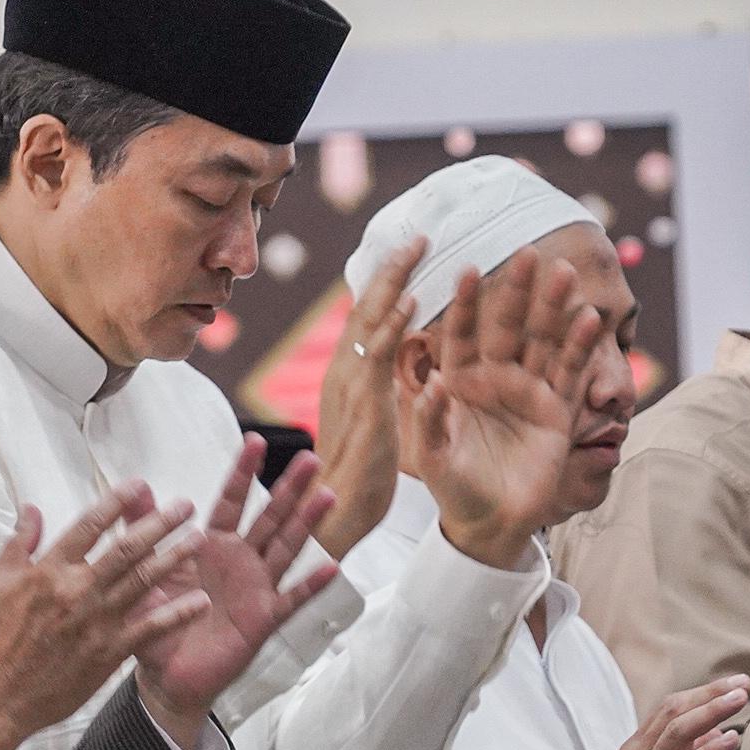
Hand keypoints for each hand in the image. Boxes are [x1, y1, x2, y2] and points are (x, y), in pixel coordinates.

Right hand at [0, 483, 205, 749]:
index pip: (89, 525)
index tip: (138, 485)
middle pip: (126, 549)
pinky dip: (177, 614)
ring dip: (174, 558)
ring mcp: (97, 621)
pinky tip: (200, 601)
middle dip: (159, 523)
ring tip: (199, 539)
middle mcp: (78, 590)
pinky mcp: (109, 652)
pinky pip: (150, 628)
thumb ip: (18, 543)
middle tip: (185, 506)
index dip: (116, 502)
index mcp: (49, 570)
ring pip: (144, 582)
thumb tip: (32, 509)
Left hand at [131, 442, 338, 746]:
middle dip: (289, 488)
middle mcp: (239, 561)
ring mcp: (256, 588)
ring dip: (306, 524)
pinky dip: (310, 585)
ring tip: (328, 494)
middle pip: (268, 518)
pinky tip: (331, 566)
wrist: (166, 676)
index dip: (242, 473)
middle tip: (312, 458)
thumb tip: (136, 487)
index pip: (230, 502)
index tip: (256, 440)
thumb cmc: (157, 622)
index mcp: (211, 546)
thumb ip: (142, 531)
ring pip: (286, 549)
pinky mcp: (264, 619)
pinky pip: (291, 600)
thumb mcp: (144, 573)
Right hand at [309, 234, 428, 557]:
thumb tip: (385, 376)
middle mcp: (343, 372)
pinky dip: (394, 323)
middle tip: (418, 234)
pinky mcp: (365, 403)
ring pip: (370, 318)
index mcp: (346, 377)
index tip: (407, 255)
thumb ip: (373, 394)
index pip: (365, 319)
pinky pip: (380, 354)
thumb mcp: (367, 425)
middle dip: (391, 267)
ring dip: (396, 279)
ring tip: (418, 246)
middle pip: (366, 305)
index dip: (385, 284)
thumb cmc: (352, 479)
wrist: (331, 514)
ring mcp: (351, 384)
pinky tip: (413, 298)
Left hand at [415, 248, 602, 568]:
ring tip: (563, 273)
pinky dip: (579, 348)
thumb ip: (430, 421)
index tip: (468, 269)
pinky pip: (569, 374)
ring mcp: (528, 392)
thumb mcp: (434, 458)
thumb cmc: (454, 489)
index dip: (466, 304)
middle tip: (528, 253)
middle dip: (517, 291)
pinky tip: (589, 318)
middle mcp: (495, 379)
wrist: (491, 523)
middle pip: (507, 327)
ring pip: (542, 342)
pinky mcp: (557, 411)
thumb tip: (434, 385)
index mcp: (459, 383)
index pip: (461, 334)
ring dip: (553, 309)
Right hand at [595, 676, 747, 749]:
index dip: (700, 693)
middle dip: (709, 693)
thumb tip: (711, 733)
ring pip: (678, 732)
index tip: (730, 684)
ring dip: (712, 711)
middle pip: (673, 711)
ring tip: (740, 699)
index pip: (666, 709)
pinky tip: (731, 740)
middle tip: (741, 682)